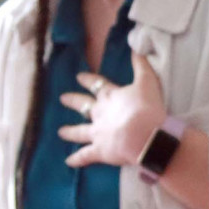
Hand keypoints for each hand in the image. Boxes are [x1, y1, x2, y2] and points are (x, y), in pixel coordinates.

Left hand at [57, 53, 166, 167]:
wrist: (144, 134)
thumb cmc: (147, 107)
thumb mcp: (147, 81)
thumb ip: (141, 65)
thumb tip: (137, 46)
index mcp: (110, 97)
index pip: (97, 85)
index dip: (89, 80)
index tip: (79, 76)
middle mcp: (100, 114)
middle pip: (84, 106)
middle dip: (74, 101)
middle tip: (62, 98)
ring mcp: (97, 133)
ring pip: (80, 131)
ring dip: (70, 131)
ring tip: (61, 132)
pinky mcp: (99, 151)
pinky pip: (85, 155)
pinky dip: (77, 159)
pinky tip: (69, 162)